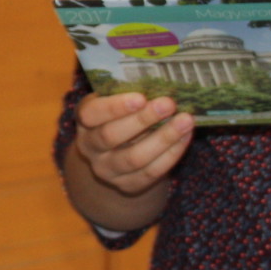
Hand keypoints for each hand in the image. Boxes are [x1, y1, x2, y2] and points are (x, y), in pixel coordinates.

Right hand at [71, 91, 193, 195]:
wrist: (117, 152)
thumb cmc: (121, 115)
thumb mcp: (117, 100)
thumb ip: (130, 93)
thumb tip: (161, 84)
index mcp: (85, 120)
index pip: (91, 114)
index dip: (114, 107)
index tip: (141, 97)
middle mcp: (90, 147)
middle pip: (111, 136)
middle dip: (143, 119)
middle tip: (169, 103)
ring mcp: (106, 169)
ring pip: (134, 158)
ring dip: (163, 138)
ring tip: (185, 120)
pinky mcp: (127, 185)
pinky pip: (150, 172)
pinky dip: (171, 154)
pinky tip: (184, 137)